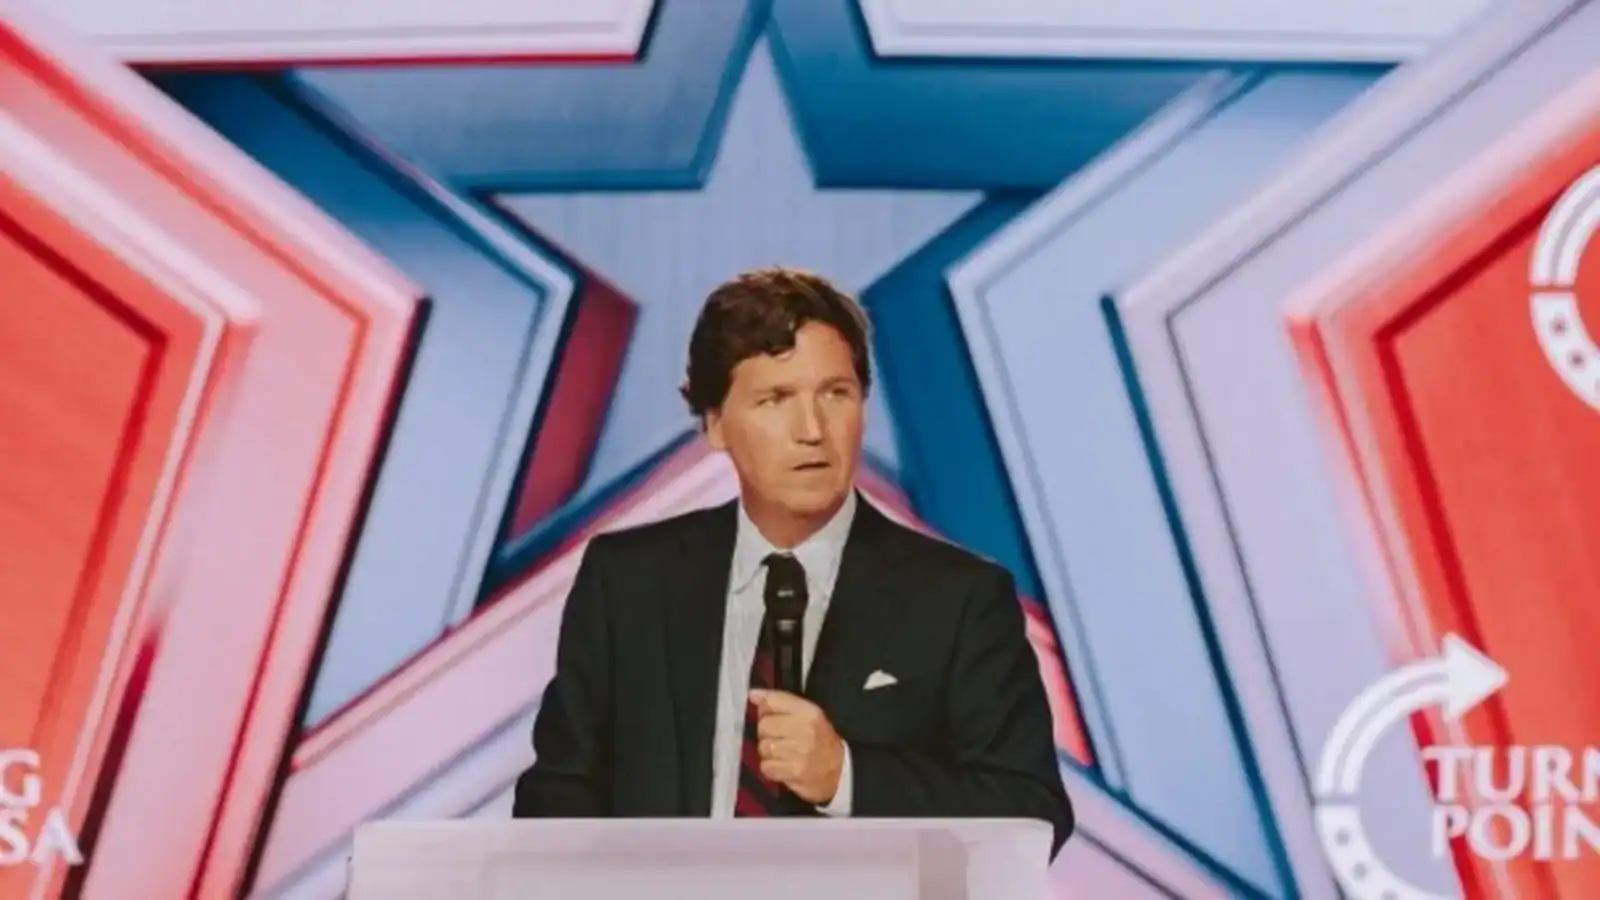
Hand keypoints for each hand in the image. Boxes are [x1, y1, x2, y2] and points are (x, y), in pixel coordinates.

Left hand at [748, 689, 843, 804]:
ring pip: (763, 747)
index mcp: (808, 711)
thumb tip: (753, 695)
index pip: (770, 702)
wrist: (840, 771)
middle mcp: (805, 728)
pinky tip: (784, 767)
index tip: (773, 717)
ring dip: (769, 753)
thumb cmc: (819, 739)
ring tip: (784, 754)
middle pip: (763, 726)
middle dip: (767, 734)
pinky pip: (766, 767)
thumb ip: (778, 701)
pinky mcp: (795, 772)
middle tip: (781, 739)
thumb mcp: (805, 713)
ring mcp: (800, 751)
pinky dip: (772, 768)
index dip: (765, 710)